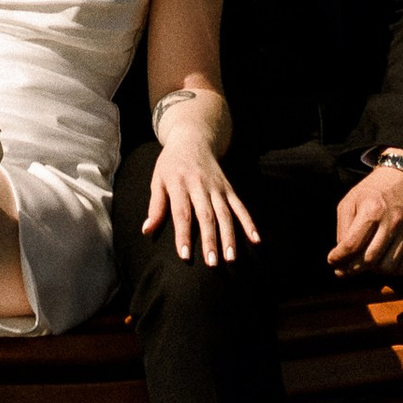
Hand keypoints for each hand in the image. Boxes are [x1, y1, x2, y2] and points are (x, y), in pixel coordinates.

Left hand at [144, 129, 261, 265]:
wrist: (193, 138)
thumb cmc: (171, 164)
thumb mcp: (158, 179)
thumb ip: (156, 206)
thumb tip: (147, 230)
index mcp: (179, 183)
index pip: (181, 213)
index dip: (183, 235)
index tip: (185, 256)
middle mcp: (200, 185)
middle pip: (206, 216)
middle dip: (210, 240)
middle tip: (212, 263)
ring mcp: (217, 187)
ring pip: (225, 213)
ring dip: (229, 236)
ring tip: (231, 258)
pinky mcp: (228, 188)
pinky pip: (240, 206)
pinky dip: (249, 222)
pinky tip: (256, 239)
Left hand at [328, 163, 402, 279]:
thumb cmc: (373, 191)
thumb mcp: (350, 201)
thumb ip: (343, 228)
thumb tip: (342, 256)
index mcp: (372, 210)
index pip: (352, 245)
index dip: (338, 258)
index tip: (332, 261)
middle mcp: (392, 223)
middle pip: (370, 260)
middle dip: (352, 269)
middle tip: (343, 270)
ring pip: (387, 268)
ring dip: (372, 271)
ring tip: (363, 264)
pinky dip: (389, 271)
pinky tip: (380, 263)